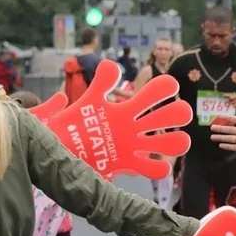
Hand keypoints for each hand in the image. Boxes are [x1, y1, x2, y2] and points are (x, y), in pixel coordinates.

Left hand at [29, 59, 192, 179]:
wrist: (56, 154)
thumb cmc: (66, 127)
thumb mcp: (83, 103)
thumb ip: (98, 86)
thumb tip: (112, 67)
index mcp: (123, 109)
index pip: (150, 93)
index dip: (165, 88)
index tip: (170, 87)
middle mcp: (133, 127)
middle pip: (167, 116)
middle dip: (177, 113)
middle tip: (180, 113)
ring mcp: (133, 146)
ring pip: (167, 142)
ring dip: (175, 141)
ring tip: (176, 141)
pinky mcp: (128, 165)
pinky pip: (152, 168)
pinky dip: (157, 168)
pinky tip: (153, 165)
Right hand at [210, 96, 235, 157]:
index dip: (228, 118)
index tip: (219, 115)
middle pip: (230, 129)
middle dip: (221, 128)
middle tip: (211, 127)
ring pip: (231, 138)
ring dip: (221, 137)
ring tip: (212, 137)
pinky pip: (235, 147)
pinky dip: (228, 146)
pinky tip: (220, 145)